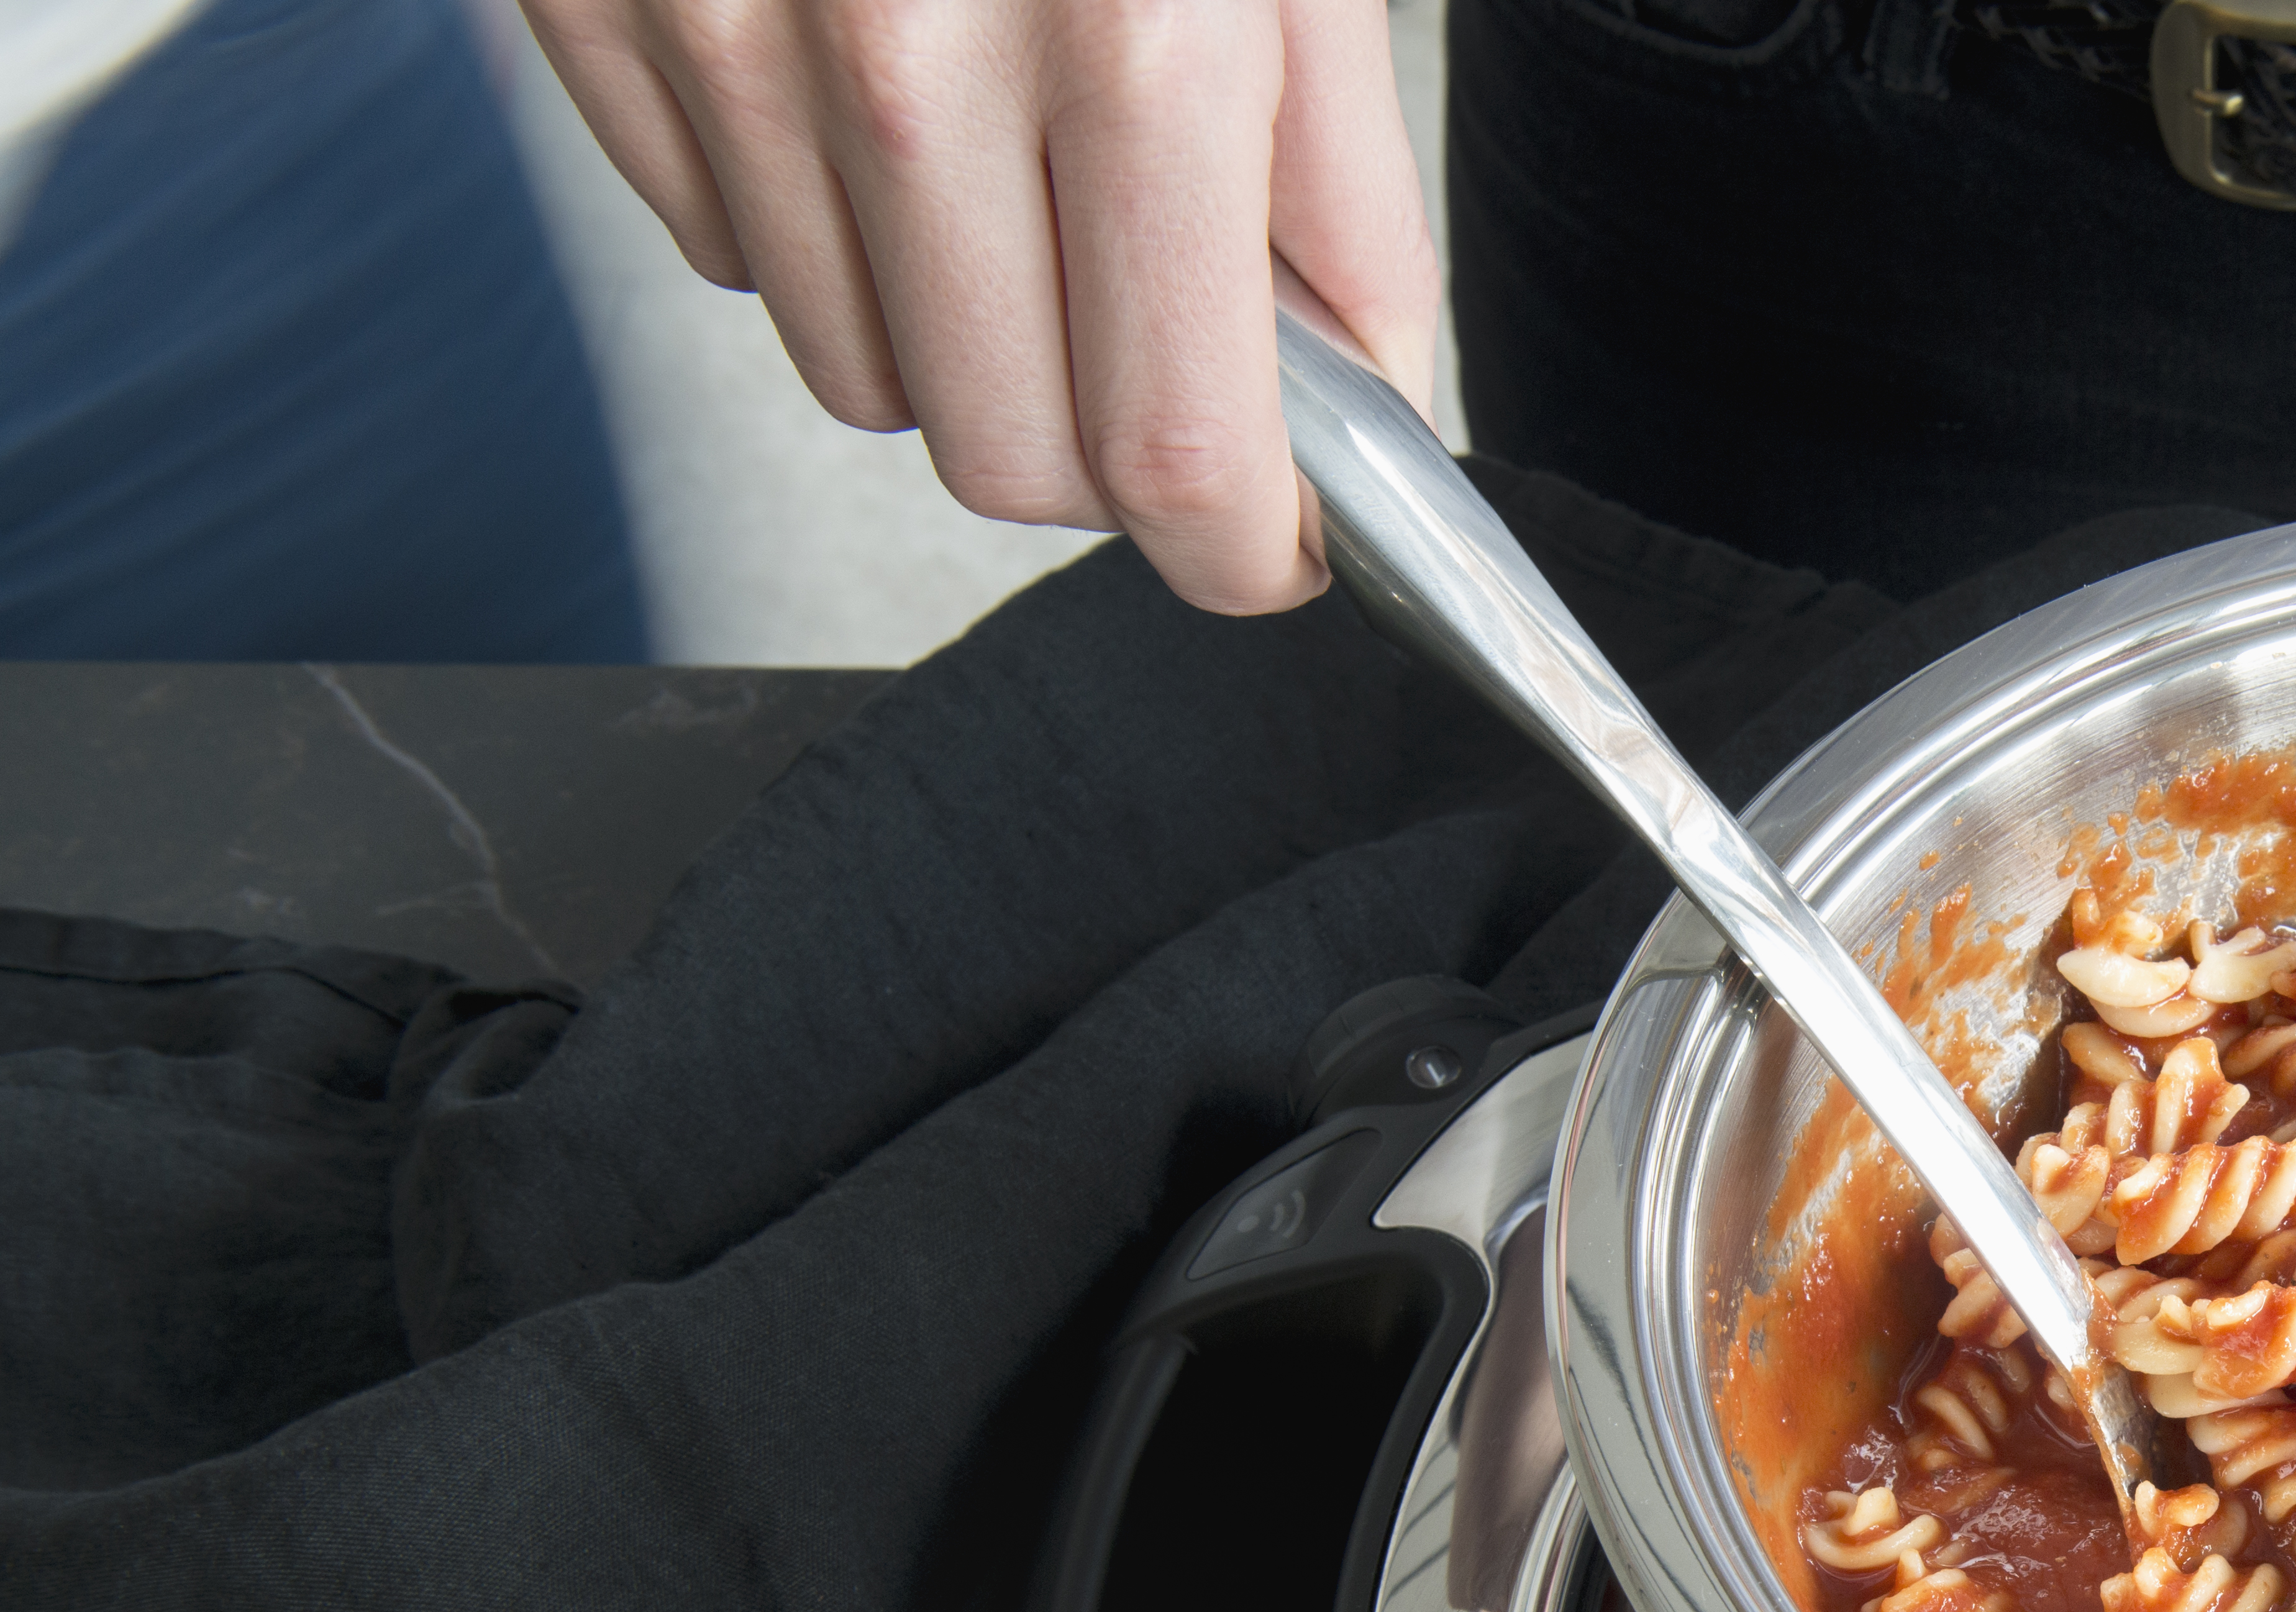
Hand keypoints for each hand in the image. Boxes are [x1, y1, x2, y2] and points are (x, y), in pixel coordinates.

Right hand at [516, 0, 1440, 613]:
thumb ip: (1337, 195)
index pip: (1171, 459)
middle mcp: (902, 58)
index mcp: (1123, 38)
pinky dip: (821, 220)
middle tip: (1154, 328)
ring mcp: (726, 33)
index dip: (1240, 544)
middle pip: (1009, 458)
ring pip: (865, 377)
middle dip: (1104, 439)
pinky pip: (729, 252)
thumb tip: (1361, 409)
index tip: (1270, 539)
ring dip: (961, 327)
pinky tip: (872, 91)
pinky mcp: (603, 13)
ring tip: (1010, 166)